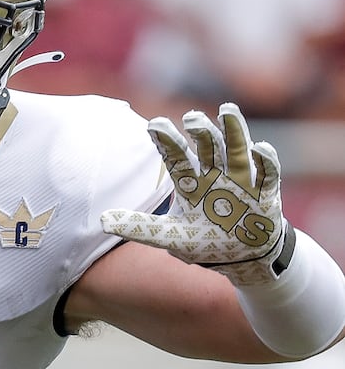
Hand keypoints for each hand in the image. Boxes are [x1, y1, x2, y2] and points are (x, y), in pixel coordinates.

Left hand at [100, 102, 290, 285]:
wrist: (243, 258)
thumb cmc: (204, 241)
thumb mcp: (170, 237)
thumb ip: (139, 227)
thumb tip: (101, 220)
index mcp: (190, 181)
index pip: (176, 157)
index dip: (167, 141)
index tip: (154, 125)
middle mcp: (215, 174)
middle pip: (207, 147)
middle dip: (201, 131)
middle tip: (191, 118)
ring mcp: (241, 181)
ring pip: (236, 150)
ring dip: (233, 131)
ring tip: (227, 110)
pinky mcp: (266, 194)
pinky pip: (268, 174)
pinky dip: (265, 160)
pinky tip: (259, 147)